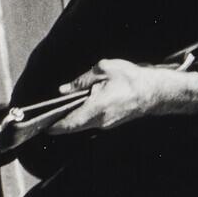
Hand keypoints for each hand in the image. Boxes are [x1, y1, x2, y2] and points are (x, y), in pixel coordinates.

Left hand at [38, 58, 197, 134]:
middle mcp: (100, 120)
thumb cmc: (130, 78)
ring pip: (83, 124)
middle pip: (74, 126)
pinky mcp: (111, 122)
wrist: (154, 91)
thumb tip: (64, 90)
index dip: (55, 126)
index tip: (43, 126)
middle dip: (60, 123)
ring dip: (71, 119)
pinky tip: (78, 108)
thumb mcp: (103, 70)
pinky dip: (82, 116)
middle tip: (46, 119)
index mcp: (96, 107)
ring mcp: (106, 124)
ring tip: (59, 111)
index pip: (70, 123)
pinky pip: (92, 122)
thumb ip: (81, 81)